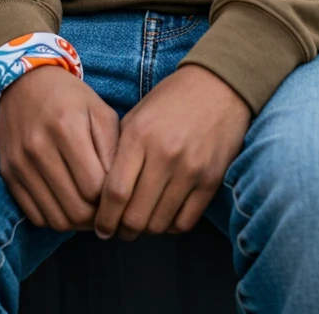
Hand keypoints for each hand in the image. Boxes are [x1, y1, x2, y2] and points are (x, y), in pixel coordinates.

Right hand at [0, 68, 119, 232]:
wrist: (23, 83)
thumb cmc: (70, 98)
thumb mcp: (99, 112)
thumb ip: (113, 149)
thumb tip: (120, 190)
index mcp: (67, 128)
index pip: (95, 188)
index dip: (112, 199)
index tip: (119, 195)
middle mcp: (39, 148)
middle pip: (76, 209)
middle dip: (96, 217)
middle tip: (106, 210)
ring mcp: (20, 163)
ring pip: (56, 219)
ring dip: (77, 223)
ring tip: (89, 210)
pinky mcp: (8, 173)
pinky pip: (36, 216)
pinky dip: (55, 218)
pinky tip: (67, 204)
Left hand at [94, 64, 251, 241]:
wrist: (217, 87)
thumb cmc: (169, 101)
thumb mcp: (136, 116)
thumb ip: (118, 152)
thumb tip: (101, 195)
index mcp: (139, 135)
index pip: (115, 192)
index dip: (104, 218)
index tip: (100, 227)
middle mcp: (164, 155)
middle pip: (136, 216)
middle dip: (122, 230)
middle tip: (119, 230)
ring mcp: (190, 170)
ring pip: (160, 224)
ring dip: (146, 230)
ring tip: (141, 223)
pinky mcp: (211, 181)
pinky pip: (185, 222)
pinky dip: (171, 226)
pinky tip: (164, 216)